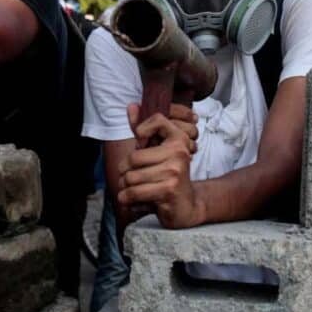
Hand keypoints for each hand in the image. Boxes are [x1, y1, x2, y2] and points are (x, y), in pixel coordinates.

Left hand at [118, 103, 203, 228]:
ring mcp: (175, 171)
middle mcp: (179, 151)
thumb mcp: (154, 151)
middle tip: (132, 178)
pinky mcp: (169, 190)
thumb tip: (131, 105)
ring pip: (131, 177)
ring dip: (126, 188)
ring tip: (134, 191)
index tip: (142, 145)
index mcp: (178, 138)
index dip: (141, 132)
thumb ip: (141, 129)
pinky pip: (134, 192)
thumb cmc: (166, 176)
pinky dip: (128, 200)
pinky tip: (135, 202)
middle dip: (125, 172)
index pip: (156, 119)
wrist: (187, 207)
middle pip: (133, 158)